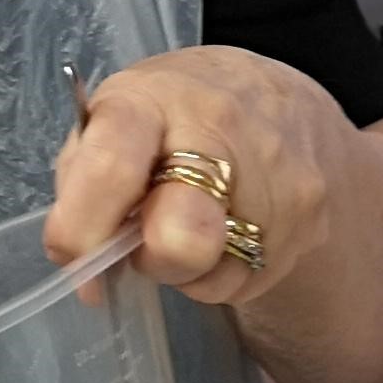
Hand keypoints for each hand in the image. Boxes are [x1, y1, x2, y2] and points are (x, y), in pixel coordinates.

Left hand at [48, 46, 348, 307]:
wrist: (281, 100)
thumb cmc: (173, 114)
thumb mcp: (114, 119)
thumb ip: (81, 185)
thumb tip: (80, 271)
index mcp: (155, 100)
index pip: (112, 167)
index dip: (83, 225)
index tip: (71, 251)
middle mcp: (225, 132)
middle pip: (181, 237)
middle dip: (149, 256)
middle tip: (140, 238)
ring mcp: (279, 179)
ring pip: (211, 275)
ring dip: (184, 268)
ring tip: (185, 220)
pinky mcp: (311, 222)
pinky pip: (244, 282)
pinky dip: (220, 270)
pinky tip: (221, 227)